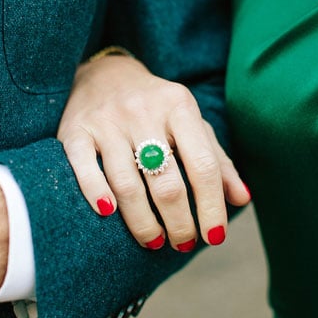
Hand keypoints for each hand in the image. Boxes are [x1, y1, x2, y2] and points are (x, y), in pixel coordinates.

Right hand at [57, 54, 250, 250]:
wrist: (105, 72)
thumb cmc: (159, 109)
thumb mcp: (194, 126)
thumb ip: (219, 162)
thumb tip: (242, 199)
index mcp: (180, 108)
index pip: (202, 166)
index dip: (211, 206)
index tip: (215, 237)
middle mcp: (144, 112)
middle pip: (166, 182)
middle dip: (178, 222)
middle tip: (182, 244)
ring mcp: (108, 121)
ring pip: (127, 184)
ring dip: (142, 222)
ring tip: (154, 242)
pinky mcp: (75, 131)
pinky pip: (84, 169)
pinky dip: (96, 194)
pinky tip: (108, 216)